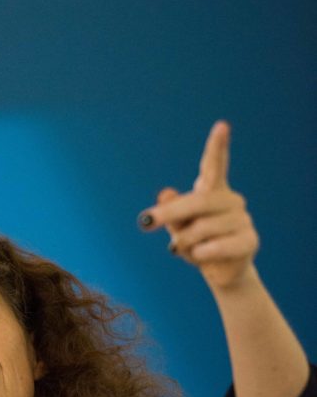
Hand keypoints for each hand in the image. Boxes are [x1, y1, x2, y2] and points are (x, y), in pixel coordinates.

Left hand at [138, 121, 259, 291]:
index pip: (215, 165)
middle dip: (170, 212)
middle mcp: (231, 200)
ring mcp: (243, 220)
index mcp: (213, 191)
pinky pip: (215, 247)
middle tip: (146, 221)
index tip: (222, 125)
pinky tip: (200, 256)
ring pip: (202, 229)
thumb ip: (171, 212)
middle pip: (198, 201)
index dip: (218, 146)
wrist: (220, 271)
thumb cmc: (196, 242)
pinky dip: (200, 255)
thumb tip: (165, 193)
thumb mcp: (178, 227)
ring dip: (185, 243)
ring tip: (188, 250)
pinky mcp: (249, 241)